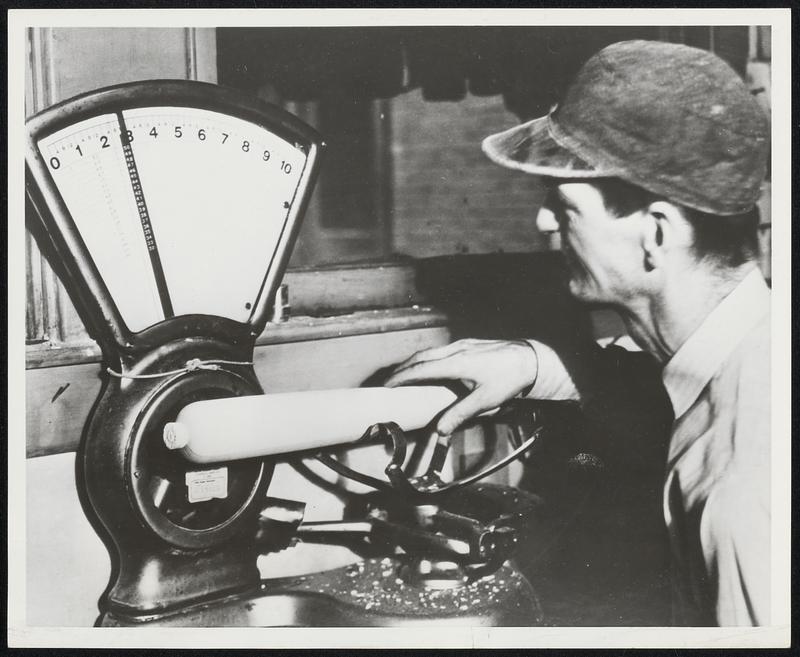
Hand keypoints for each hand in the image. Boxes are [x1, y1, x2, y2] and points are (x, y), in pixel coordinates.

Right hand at [384, 338, 537, 435]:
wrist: (530, 358)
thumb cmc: (509, 378)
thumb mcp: (486, 400)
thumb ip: (460, 413)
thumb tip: (440, 430)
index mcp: (456, 363)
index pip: (420, 369)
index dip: (401, 377)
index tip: (387, 386)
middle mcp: (455, 350)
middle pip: (420, 357)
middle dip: (402, 368)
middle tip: (389, 381)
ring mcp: (461, 344)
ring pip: (430, 351)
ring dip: (414, 362)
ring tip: (404, 374)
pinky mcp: (468, 344)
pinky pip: (440, 350)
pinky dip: (427, 358)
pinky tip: (428, 366)